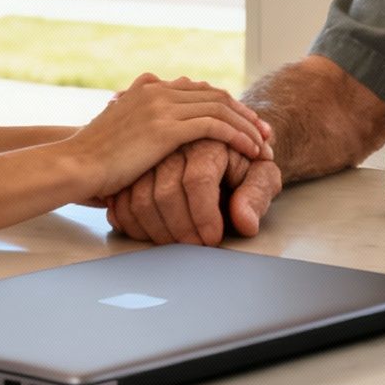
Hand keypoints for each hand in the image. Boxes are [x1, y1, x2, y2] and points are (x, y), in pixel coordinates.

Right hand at [63, 74, 268, 198]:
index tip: (243, 121)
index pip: (198, 89)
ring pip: (220, 108)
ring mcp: (162, 106)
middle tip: (264, 131)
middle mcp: (157, 90)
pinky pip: (215, 126)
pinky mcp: (166, 127)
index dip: (225, 105)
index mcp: (147, 89)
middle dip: (244, 113)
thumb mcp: (114, 131)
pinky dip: (238, 137)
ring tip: (264, 144)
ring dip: (247, 126)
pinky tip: (251, 151)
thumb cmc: (91, 159)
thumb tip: (141, 132)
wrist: (75, 165)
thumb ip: (134, 121)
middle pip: (215, 94)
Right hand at [106, 138, 282, 244]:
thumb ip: (256, 197)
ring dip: (159, 231)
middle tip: (197, 246)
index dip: (204, 217)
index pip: (198, 181)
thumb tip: (244, 222)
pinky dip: (134, 223)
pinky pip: (124, 199)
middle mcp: (175, 142)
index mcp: (209, 139)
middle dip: (182, 230)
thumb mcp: (260, 176)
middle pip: (166, 193)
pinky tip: (155, 233)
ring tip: (179, 242)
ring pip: (141, 198)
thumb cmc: (244, 167)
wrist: (228, 148)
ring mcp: (150, 155)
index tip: (212, 239)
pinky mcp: (134, 168)